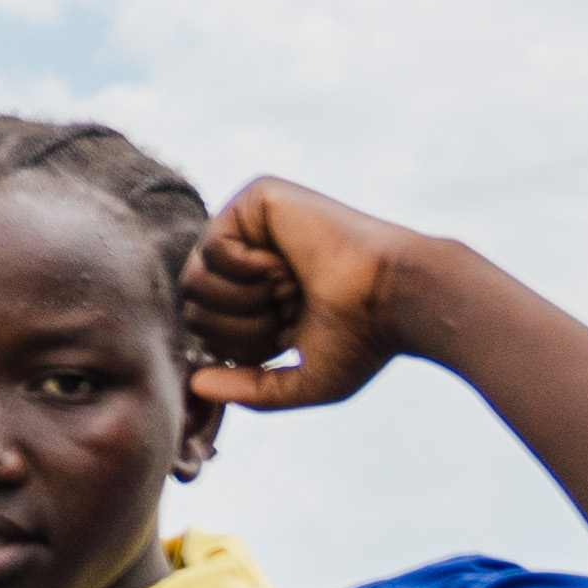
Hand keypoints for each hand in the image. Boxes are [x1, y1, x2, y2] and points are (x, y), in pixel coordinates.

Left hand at [181, 174, 438, 413]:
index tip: (289, 335)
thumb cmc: (364, 340)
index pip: (206, 331)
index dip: (240, 349)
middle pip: (194, 308)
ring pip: (193, 280)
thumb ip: (247, 389)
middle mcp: (252, 260)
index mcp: (262, 297)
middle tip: (291, 310)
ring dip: (245, 301)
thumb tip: (194, 385)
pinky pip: (211, 248)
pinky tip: (286, 263)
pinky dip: (249, 270)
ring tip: (289, 287)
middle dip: (240, 328)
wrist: (394, 296)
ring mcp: (253, 228)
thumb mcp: (301, 382)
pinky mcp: (256, 198)